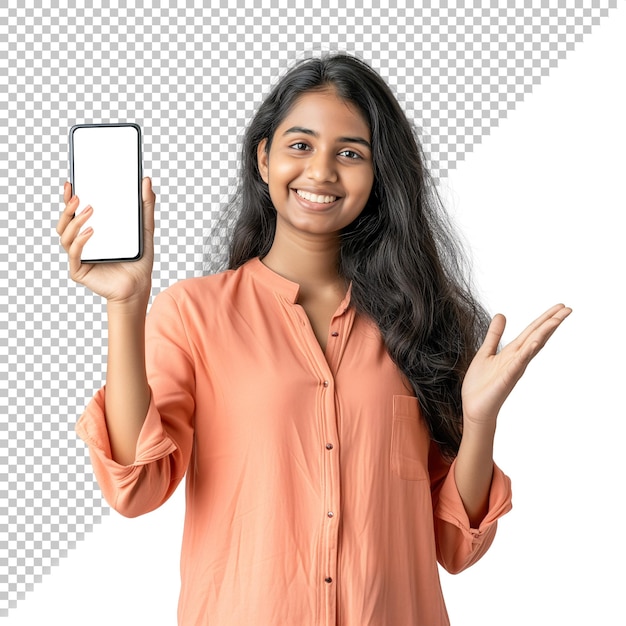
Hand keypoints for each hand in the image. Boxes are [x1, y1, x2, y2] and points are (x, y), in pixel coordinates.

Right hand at [56, 177, 155, 305]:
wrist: (140, 285)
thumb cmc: (139, 259)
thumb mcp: (145, 229)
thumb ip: (145, 206)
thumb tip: (146, 181)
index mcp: (92, 231)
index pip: (75, 212)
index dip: (69, 198)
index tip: (71, 183)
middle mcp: (82, 242)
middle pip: (65, 222)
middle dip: (68, 208)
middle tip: (80, 197)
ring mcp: (79, 257)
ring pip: (65, 236)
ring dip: (75, 221)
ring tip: (89, 211)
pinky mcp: (79, 271)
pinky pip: (74, 253)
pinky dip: (81, 241)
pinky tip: (91, 232)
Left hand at [461, 303, 571, 427]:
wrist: (474, 408)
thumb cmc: (480, 384)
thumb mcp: (486, 352)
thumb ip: (494, 335)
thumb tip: (501, 314)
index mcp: (512, 353)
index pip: (532, 332)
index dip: (545, 319)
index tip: (560, 306)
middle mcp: (517, 359)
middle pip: (537, 337)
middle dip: (551, 322)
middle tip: (568, 308)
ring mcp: (513, 369)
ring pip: (531, 348)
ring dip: (543, 334)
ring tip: (555, 319)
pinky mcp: (505, 379)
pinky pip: (517, 365)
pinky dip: (525, 354)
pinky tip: (533, 343)